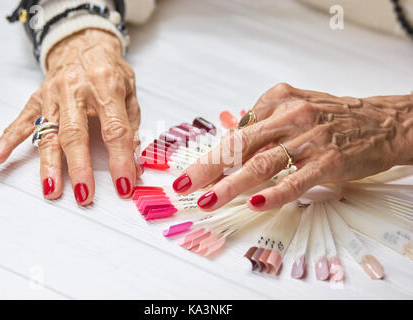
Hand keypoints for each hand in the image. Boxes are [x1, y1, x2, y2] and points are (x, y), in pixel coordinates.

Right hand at [0, 29, 141, 204]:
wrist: (83, 43)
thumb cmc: (109, 70)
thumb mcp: (130, 93)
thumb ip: (132, 128)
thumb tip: (135, 164)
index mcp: (106, 86)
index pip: (115, 130)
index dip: (120, 160)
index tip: (124, 184)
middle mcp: (77, 89)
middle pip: (76, 134)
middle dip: (80, 168)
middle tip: (84, 194)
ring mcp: (54, 94)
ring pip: (49, 132)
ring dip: (49, 164)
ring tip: (51, 188)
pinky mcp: (38, 97)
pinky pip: (22, 119)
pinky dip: (9, 139)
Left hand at [172, 83, 412, 211]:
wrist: (381, 121)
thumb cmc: (333, 117)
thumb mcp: (294, 107)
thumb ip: (262, 123)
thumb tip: (231, 145)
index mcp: (277, 100)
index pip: (237, 133)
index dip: (212, 156)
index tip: (192, 174)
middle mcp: (290, 116)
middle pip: (240, 145)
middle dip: (208, 167)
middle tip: (185, 184)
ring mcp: (310, 138)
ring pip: (263, 163)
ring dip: (231, 184)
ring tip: (209, 199)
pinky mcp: (329, 161)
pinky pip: (295, 179)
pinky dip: (274, 192)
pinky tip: (254, 202)